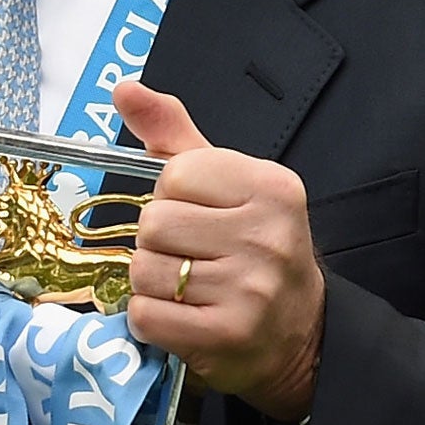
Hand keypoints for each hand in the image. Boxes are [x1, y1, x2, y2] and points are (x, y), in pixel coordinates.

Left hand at [115, 80, 325, 421]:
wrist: (300, 333)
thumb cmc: (251, 246)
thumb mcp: (223, 183)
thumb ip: (172, 134)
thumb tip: (124, 88)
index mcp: (270, 186)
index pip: (173, 174)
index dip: (170, 196)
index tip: (197, 213)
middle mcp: (268, 236)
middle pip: (153, 223)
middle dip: (157, 241)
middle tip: (192, 255)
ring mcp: (251, 290)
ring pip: (143, 271)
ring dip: (152, 283)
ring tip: (189, 287)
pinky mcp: (229, 336)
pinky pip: (146, 316)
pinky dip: (150, 319)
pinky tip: (183, 317)